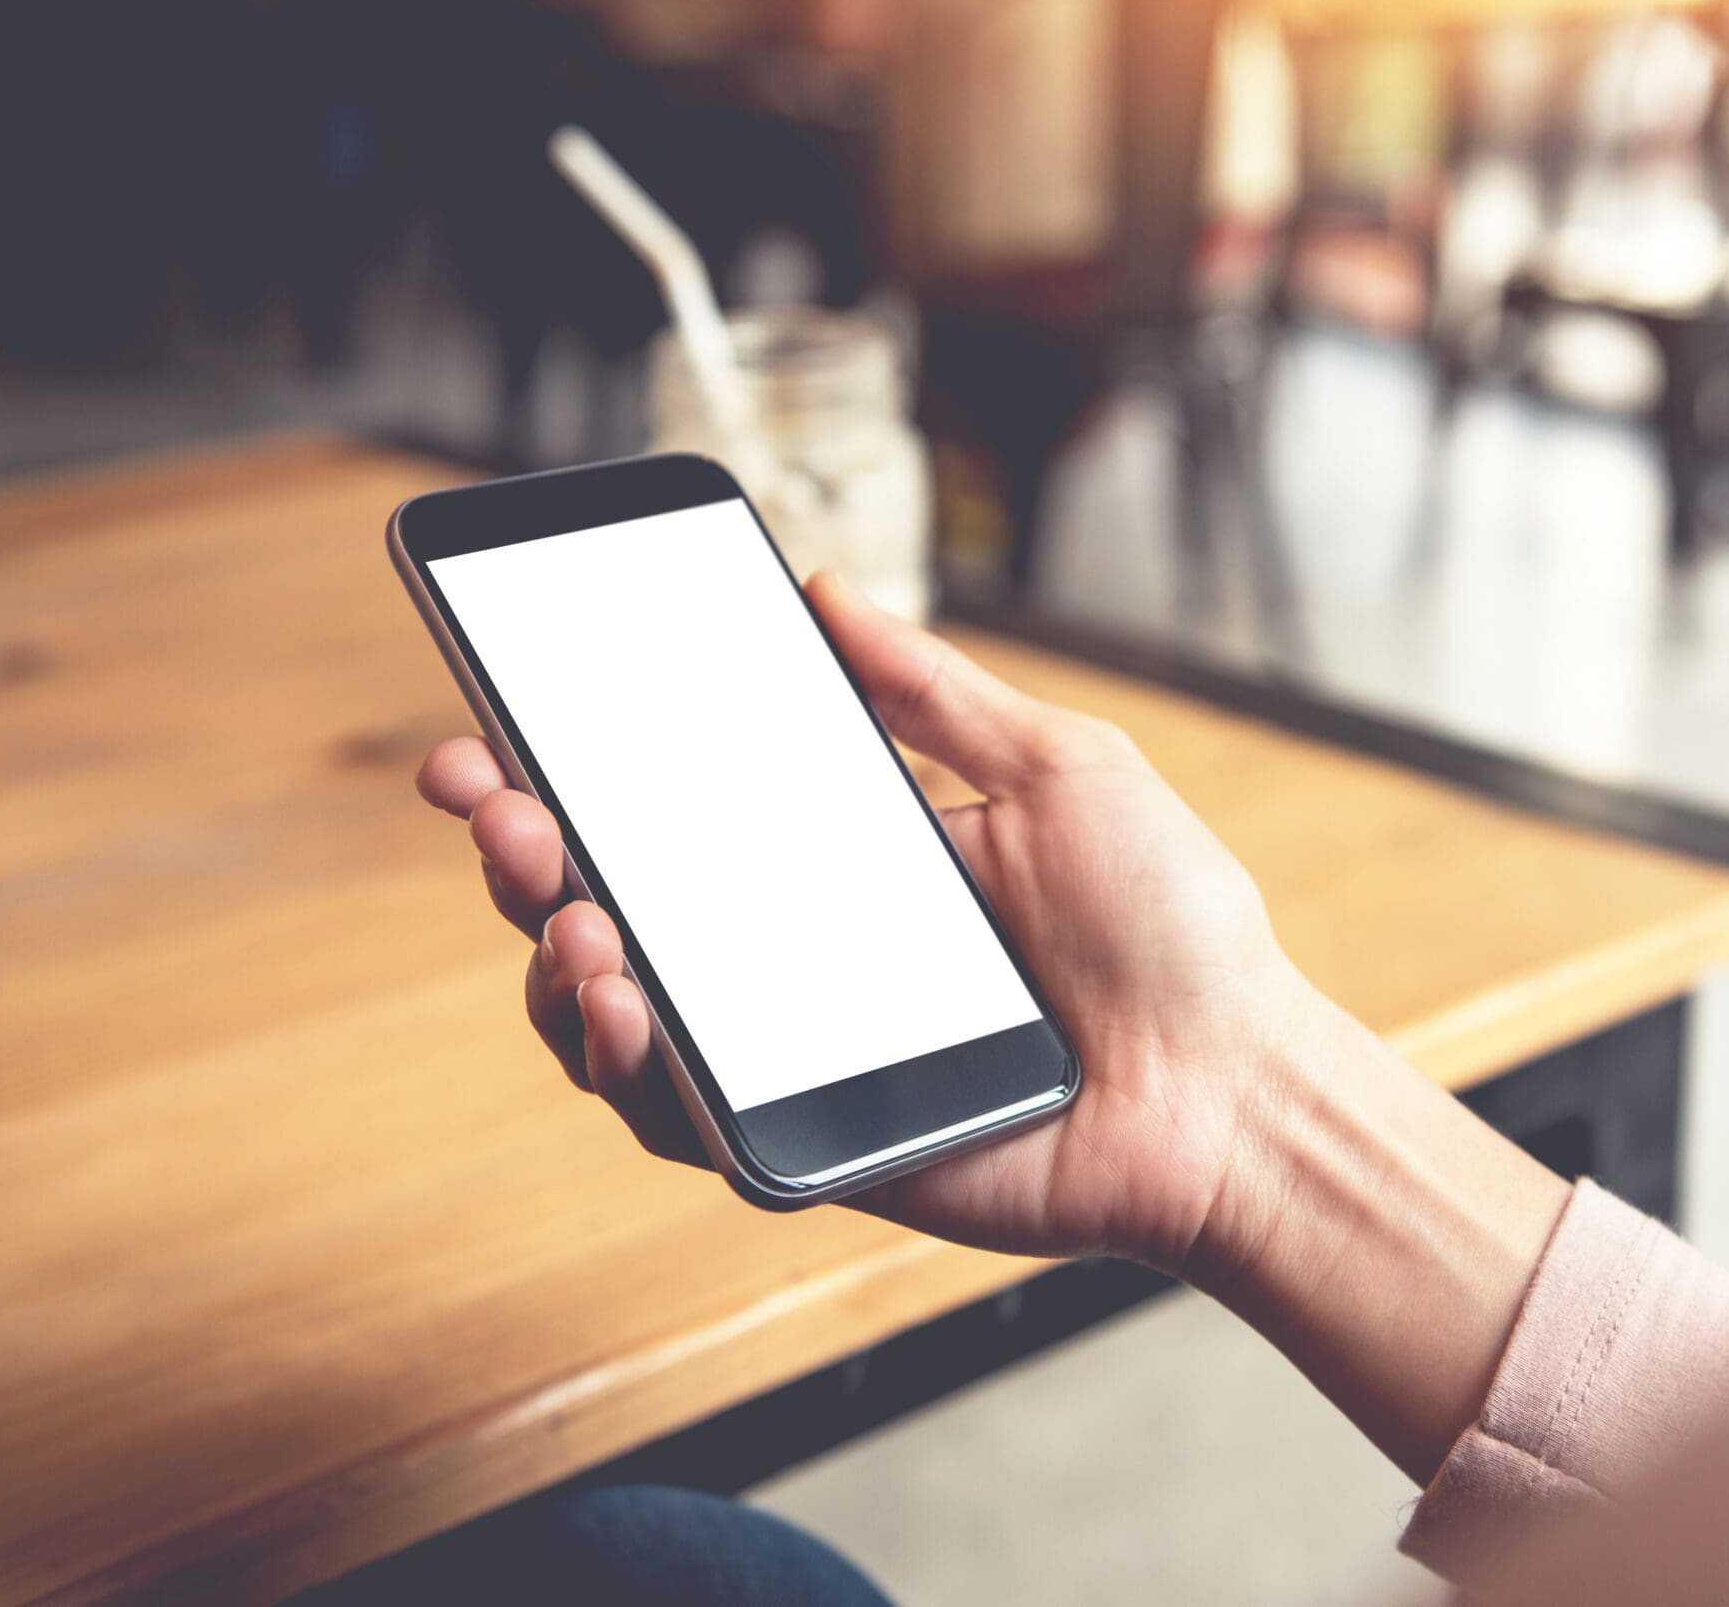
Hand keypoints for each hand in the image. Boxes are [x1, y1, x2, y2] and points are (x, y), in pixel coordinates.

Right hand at [415, 572, 1349, 1270]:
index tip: (500, 718)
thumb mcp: (1059, 768)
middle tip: (497, 800)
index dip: (577, 767)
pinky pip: (676, 1114)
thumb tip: (824, 589)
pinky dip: (622, 1062)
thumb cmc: (1171, 931)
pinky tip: (615, 1003)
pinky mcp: (807, 1139)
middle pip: (615, 900)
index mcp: (849, 855)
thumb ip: (931, 690)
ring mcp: (792, 1049)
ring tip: (571, 916)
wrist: (1231, 1085)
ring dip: (556, 954)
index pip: (678, 804)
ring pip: (614, 1011)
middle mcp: (799, 948)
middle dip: (526, 847)